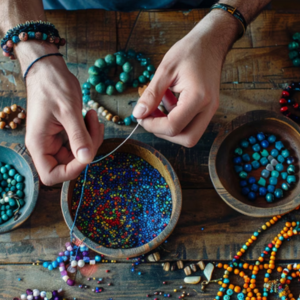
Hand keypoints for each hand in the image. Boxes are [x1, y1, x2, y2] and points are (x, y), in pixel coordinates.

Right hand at [23, 51, 103, 185]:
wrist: (49, 70)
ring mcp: (55, 140)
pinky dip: (90, 133)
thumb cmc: (53, 86)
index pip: (52, 175)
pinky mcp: (64, 133)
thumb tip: (87, 159)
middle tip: (96, 126)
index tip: (87, 154)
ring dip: (91, 139)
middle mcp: (45, 146)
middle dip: (88, 149)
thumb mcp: (68, 111)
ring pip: (78, 153)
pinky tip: (92, 118)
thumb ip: (78, 136)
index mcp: (39, 145)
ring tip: (93, 117)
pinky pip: (80, 141)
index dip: (71, 171)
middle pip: (70, 164)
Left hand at [133, 10, 239, 146]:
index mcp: (198, 98)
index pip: (173, 127)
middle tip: (150, 118)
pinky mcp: (207, 108)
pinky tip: (168, 100)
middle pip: (187, 139)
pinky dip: (176, 119)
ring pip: (190, 134)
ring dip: (170, 126)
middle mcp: (208, 108)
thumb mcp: (165, 70)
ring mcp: (210, 109)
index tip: (141, 116)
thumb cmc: (190, 50)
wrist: (211, 41)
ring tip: (158, 106)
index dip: (153, 126)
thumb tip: (138, 114)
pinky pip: (191, 123)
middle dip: (164, 133)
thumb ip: (151, 94)